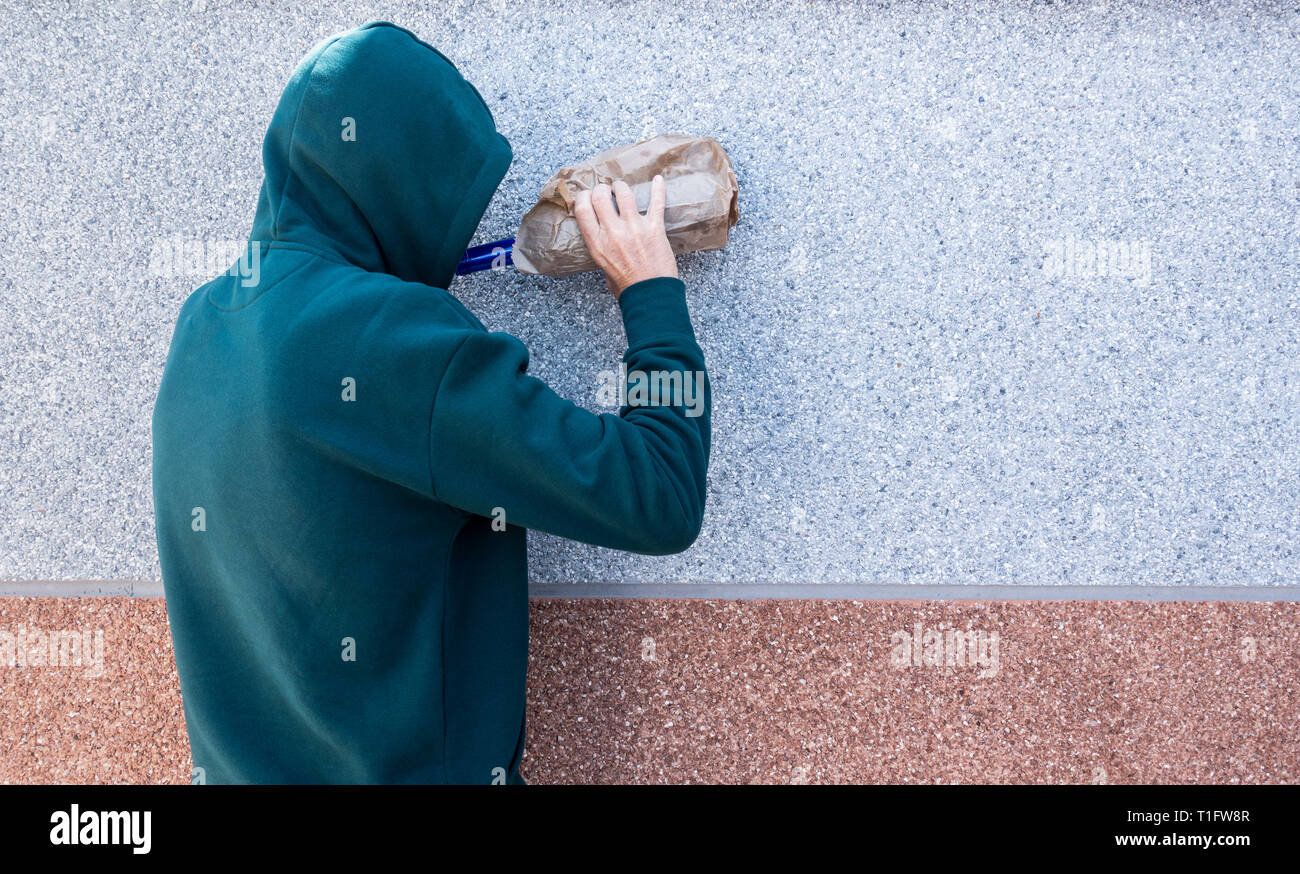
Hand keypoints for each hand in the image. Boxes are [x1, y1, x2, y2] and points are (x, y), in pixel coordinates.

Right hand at [573, 175, 677, 297]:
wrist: (650, 296)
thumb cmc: (626, 286)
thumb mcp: (602, 267)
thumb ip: (600, 247)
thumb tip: (601, 235)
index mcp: (597, 243)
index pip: (582, 208)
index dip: (583, 196)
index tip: (587, 195)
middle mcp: (613, 232)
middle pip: (600, 196)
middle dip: (602, 189)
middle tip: (606, 191)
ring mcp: (634, 228)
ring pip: (624, 194)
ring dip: (621, 187)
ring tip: (622, 188)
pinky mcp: (654, 228)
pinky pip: (656, 202)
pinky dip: (658, 189)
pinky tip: (658, 179)